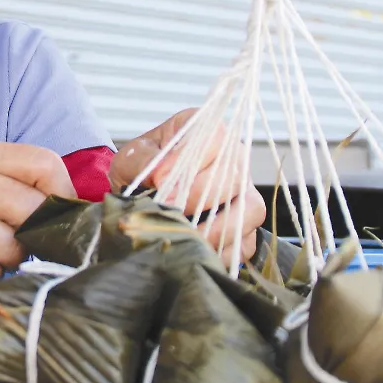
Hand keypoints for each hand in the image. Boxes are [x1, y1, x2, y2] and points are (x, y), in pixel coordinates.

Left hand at [108, 109, 265, 263]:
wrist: (142, 191)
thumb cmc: (143, 167)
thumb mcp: (132, 157)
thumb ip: (145, 161)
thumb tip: (164, 176)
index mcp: (206, 131)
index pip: (216, 138)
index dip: (191, 161)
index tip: (163, 181)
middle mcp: (233, 159)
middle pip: (234, 176)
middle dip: (199, 198)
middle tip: (168, 209)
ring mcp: (244, 192)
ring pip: (250, 210)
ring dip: (216, 228)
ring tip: (184, 235)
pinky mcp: (245, 225)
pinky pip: (247, 241)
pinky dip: (223, 251)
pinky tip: (196, 250)